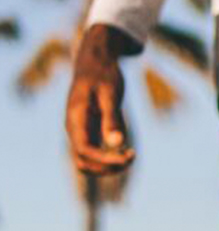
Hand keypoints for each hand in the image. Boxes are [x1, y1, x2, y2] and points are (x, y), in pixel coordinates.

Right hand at [65, 24, 139, 175]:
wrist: (95, 62)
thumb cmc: (103, 75)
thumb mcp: (110, 94)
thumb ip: (112, 118)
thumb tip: (116, 144)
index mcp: (75, 119)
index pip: (84, 151)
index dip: (106, 160)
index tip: (129, 154)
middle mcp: (74, 129)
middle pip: (83, 164)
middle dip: (108, 167)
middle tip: (132, 156)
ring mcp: (80, 133)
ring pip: (88, 164)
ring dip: (109, 167)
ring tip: (131, 155)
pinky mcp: (89, 134)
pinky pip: (96, 157)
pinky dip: (111, 160)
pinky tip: (127, 149)